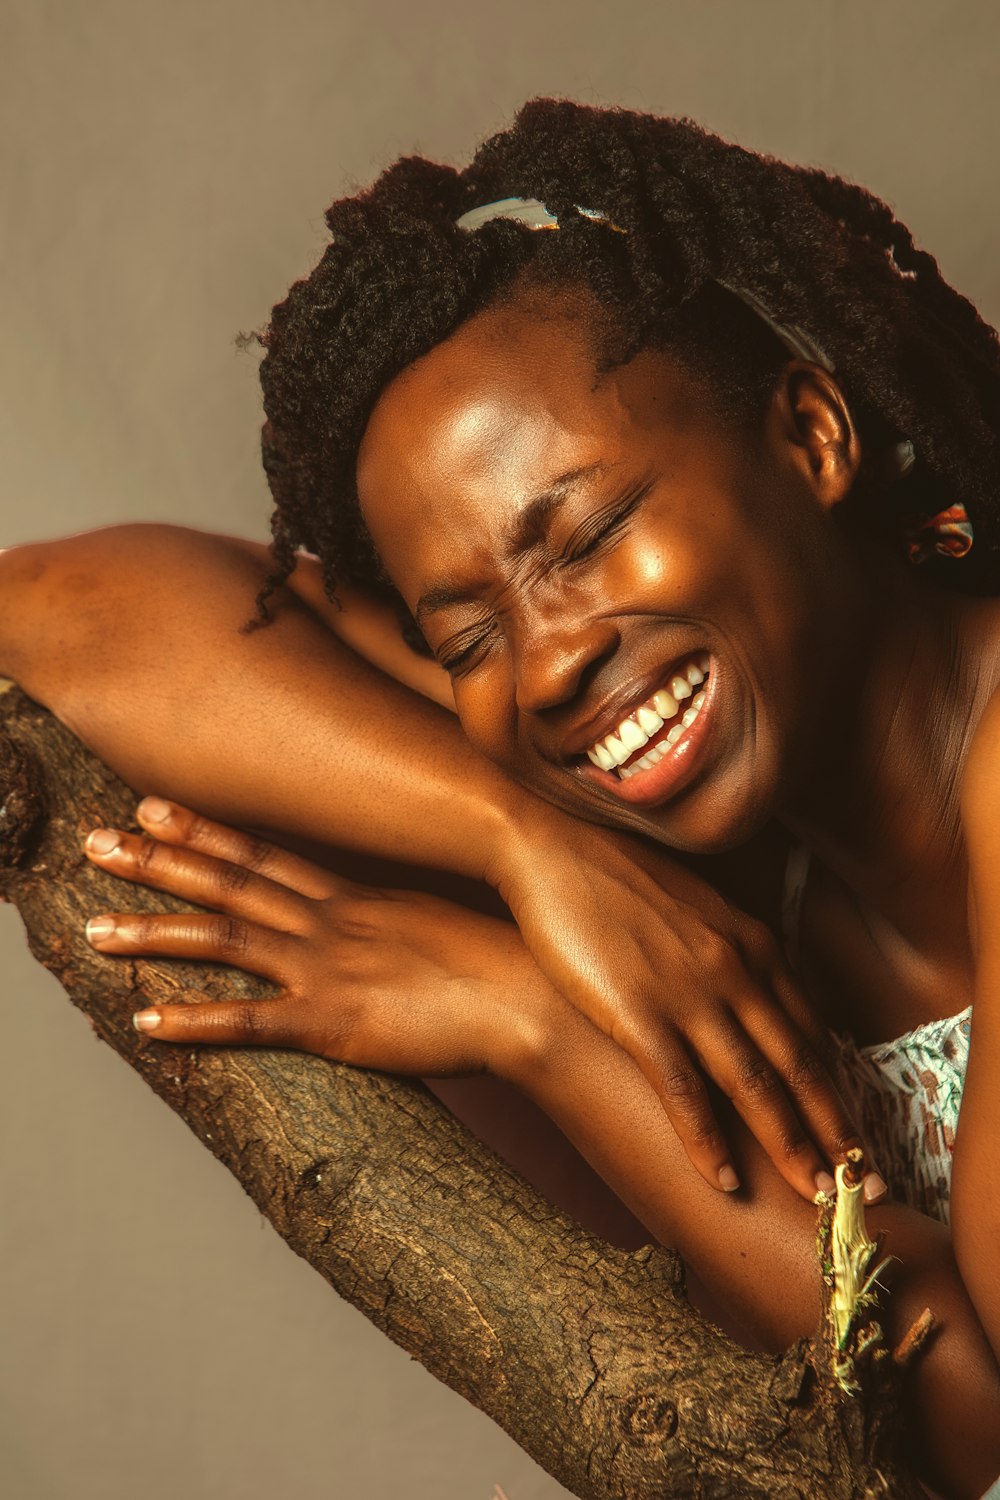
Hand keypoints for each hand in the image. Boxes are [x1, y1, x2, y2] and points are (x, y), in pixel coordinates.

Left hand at [81, 798, 541, 1081]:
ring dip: (154, 932)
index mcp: (356, 897)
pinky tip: (145, 1021)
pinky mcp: (332, 1022)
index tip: (157, 805)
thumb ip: (401, 915)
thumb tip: (386, 917)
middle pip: (229, 884)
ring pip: (223, 941)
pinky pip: (249, 1022)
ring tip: (94, 929)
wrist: (532, 999)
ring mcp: (327, 968)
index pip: (265, 854)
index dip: (206, 830)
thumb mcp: (443, 918)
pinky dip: (193, 1021)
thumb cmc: (503, 963)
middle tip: (98, 841)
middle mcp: (331, 922)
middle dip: (159, 861)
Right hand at [488, 803, 879, 1204]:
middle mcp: (735, 969)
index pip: (812, 1029)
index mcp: (752, 943)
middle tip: (869, 1182)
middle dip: (838, 1131)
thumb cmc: (615, 875)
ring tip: (819, 1196)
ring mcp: (689, 992)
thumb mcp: (695, 905)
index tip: (860, 1130)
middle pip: (799, 1065)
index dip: (840, 1087)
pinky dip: (707, 1141)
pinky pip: (684, 1090)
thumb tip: (749, 986)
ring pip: (755, 1084)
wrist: (552, 847)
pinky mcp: (639, 1013)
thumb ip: (730, 948)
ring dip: (792, 1147)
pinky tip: (723, 1179)